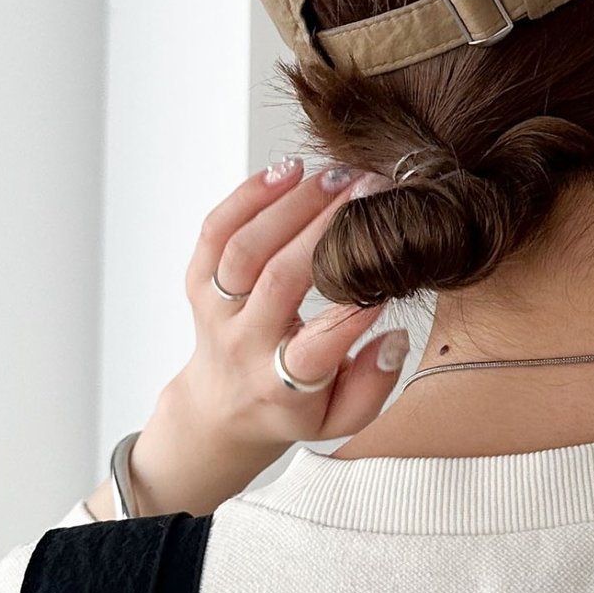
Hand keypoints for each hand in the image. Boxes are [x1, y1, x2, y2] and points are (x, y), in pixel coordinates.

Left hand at [96, 159, 408, 517]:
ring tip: (333, 176)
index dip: (353, 310)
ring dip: (288, 204)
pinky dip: (247, 196)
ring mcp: (215, 309)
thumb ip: (372, 386)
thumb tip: (394, 339)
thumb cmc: (291, 408)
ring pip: (241, 248)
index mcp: (283, 384)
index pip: (317, 346)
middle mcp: (243, 344)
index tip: (389, 275)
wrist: (220, 409)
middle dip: (325, 229)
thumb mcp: (340, 420)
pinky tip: (287, 172)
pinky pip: (213, 231)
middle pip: (277, 279)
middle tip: (369, 192)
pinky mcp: (199, 282)